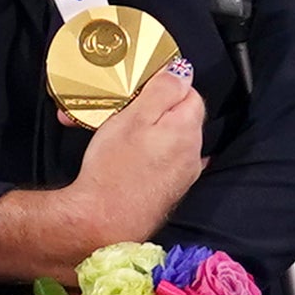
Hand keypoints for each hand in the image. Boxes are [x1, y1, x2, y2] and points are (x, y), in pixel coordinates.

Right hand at [68, 59, 204, 246]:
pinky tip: (118, 157)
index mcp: (188, 129)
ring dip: (139, 131)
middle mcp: (193, 153)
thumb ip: (163, 90)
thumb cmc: (114, 169)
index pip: (189, 92)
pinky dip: (141, 154)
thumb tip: (183, 72)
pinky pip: (158, 160)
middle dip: (145, 109)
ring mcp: (182, 175)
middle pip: (176, 116)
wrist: (101, 223)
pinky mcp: (167, 191)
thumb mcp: (135, 117)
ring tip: (106, 132)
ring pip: (164, 139)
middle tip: (113, 110)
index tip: (136, 90)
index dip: (162, 87)